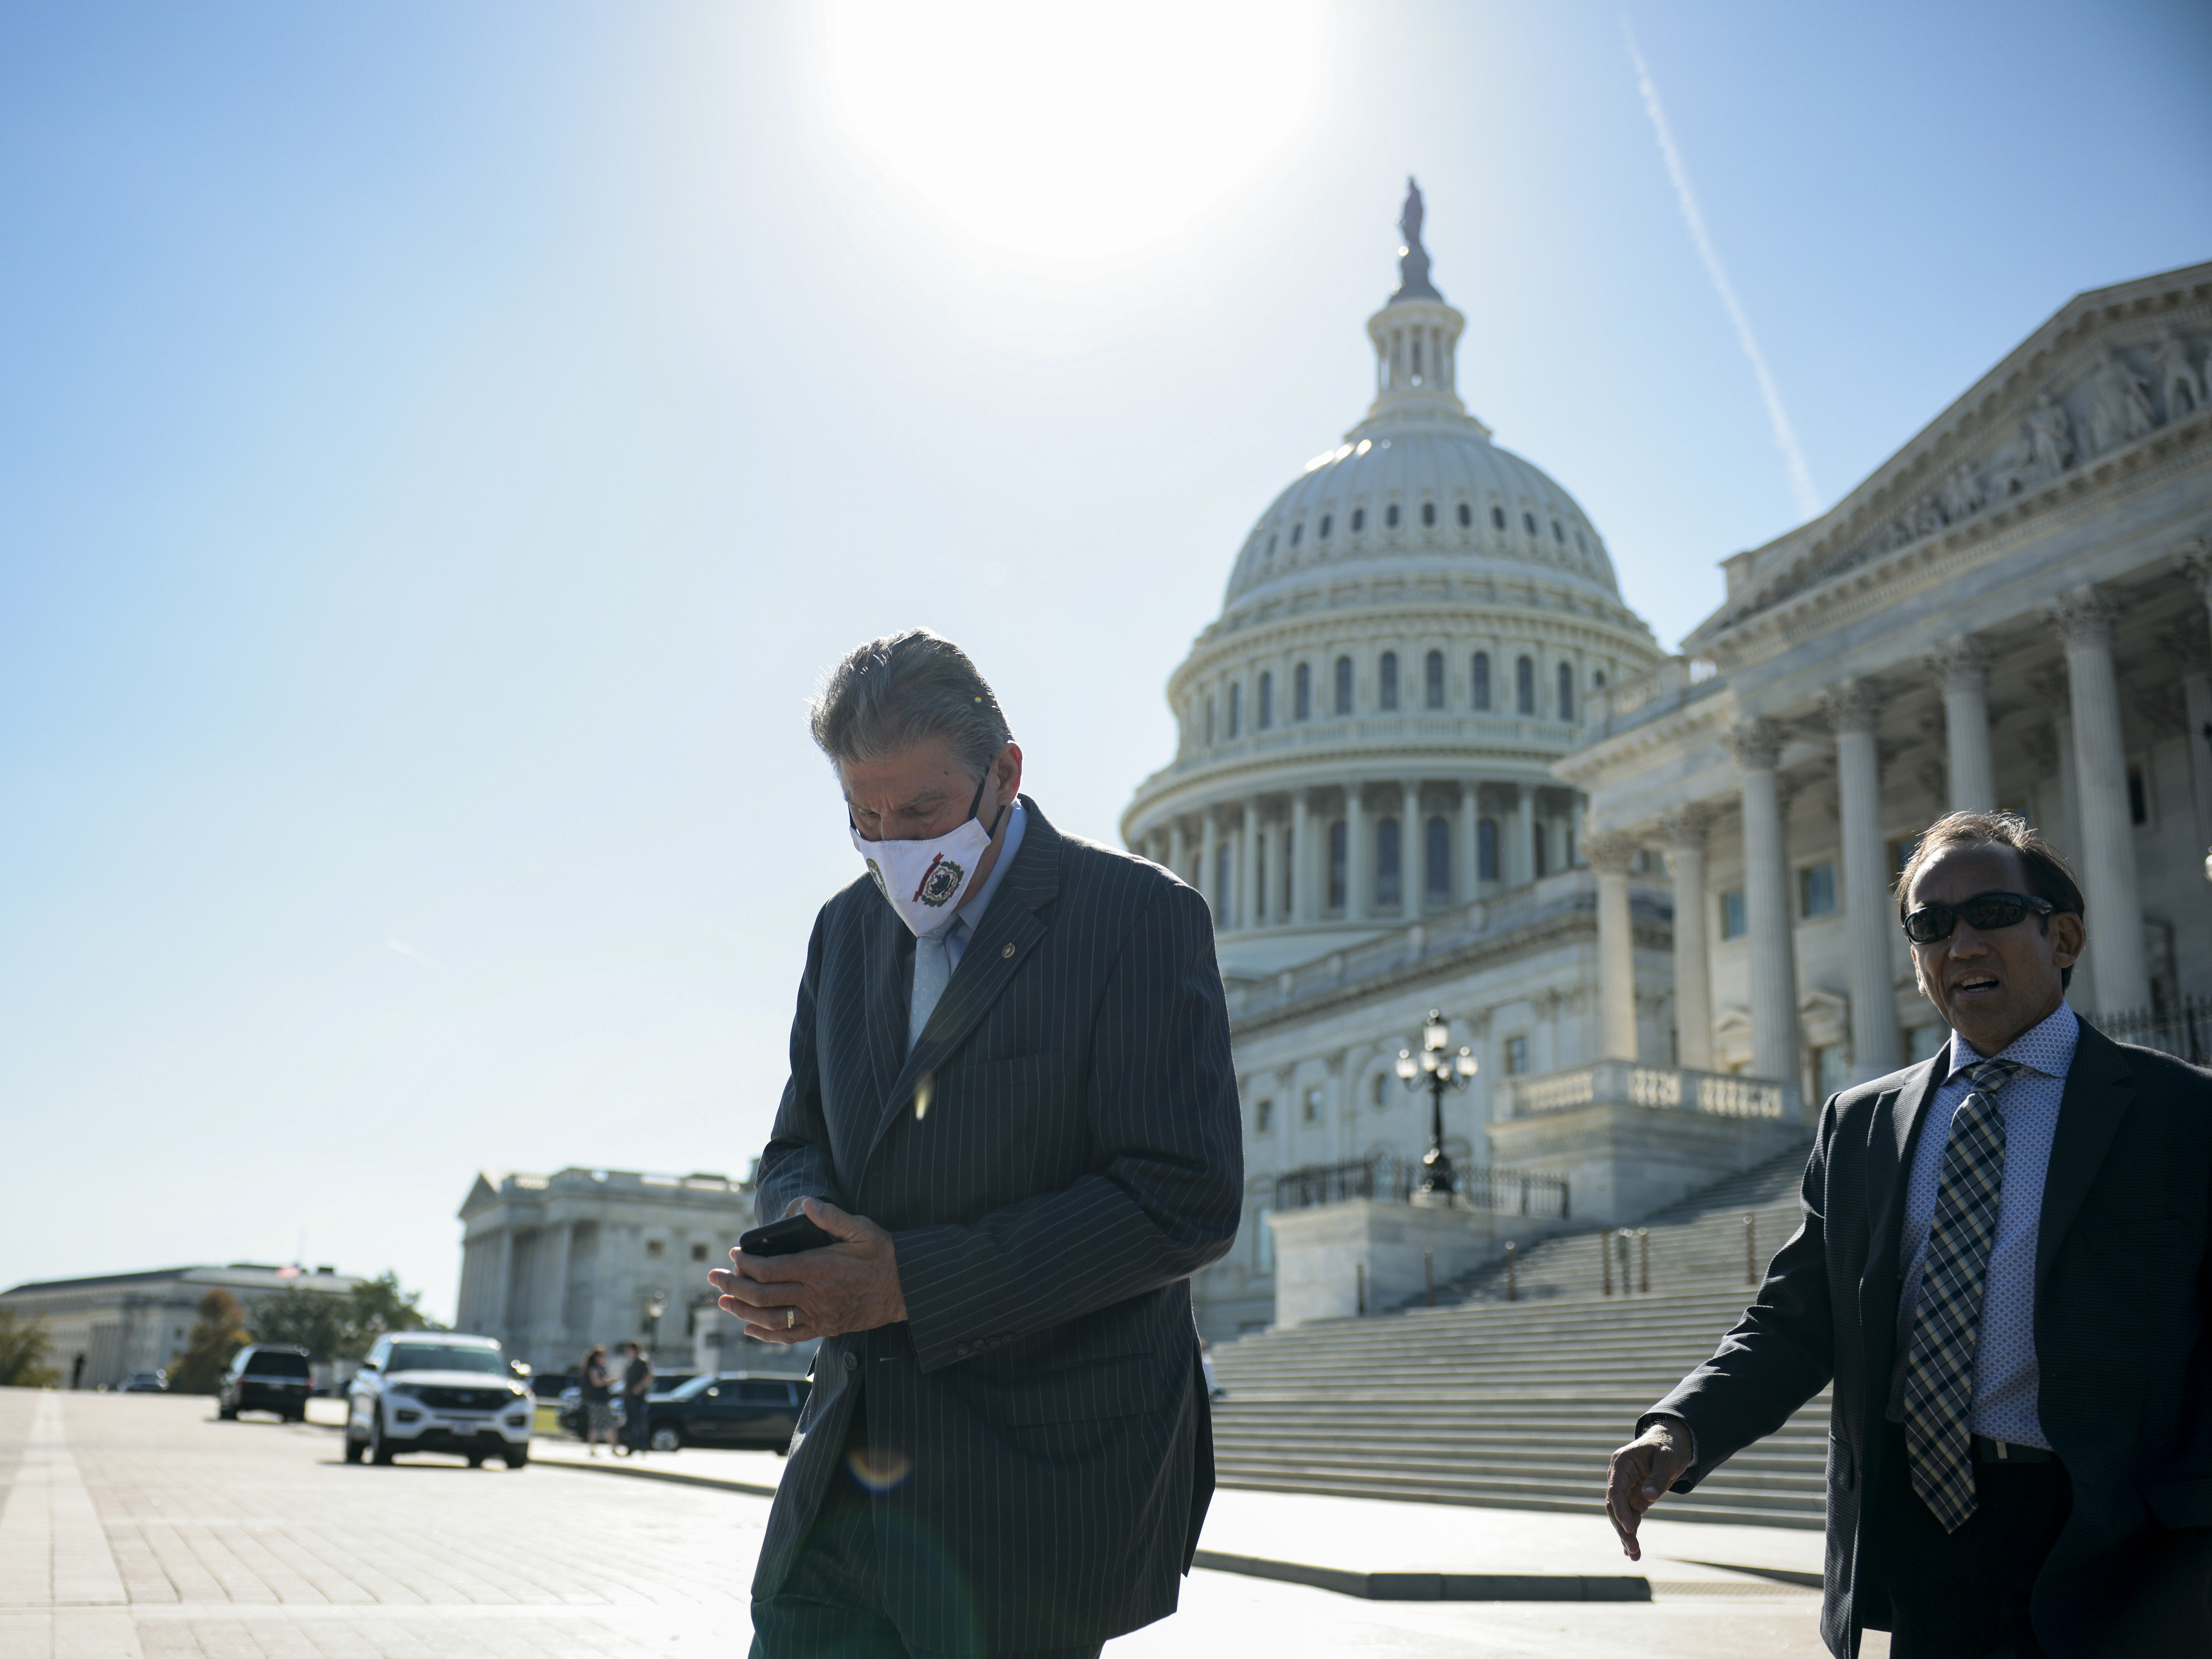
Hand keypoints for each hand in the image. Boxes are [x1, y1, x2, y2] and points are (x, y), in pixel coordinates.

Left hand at [707, 1197, 906, 1343]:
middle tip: (713, 1278)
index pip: (769, 1269)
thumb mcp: (861, 1228)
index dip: (745, 1263)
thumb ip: (832, 1217)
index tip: (733, 1254)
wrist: (905, 1288)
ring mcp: (818, 1315)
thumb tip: (806, 1204)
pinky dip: (765, 1334)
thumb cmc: (882, 1254)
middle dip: (732, 1286)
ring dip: (741, 1311)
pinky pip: (788, 1336)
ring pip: (770, 1318)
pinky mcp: (824, 1328)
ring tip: (723, 1301)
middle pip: (761, 1295)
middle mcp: (813, 1295)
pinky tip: (750, 1328)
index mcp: (817, 1268)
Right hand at [1604, 1419, 1693, 1560]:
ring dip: (1625, 1534)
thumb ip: (1658, 1478)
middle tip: (1633, 1549)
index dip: (1620, 1510)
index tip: (1630, 1528)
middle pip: (1614, 1505)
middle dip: (1622, 1528)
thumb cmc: (1670, 1447)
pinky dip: (1631, 1531)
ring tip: (1634, 1555)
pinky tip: (1632, 1551)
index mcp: (1622, 1463)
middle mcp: (1619, 1477)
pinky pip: (1629, 1516)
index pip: (1615, 1490)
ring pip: (1619, 1514)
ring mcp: (1626, 1488)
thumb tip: (1648, 1497)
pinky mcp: (1634, 1497)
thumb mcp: (1668, 1460)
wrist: (1673, 1441)